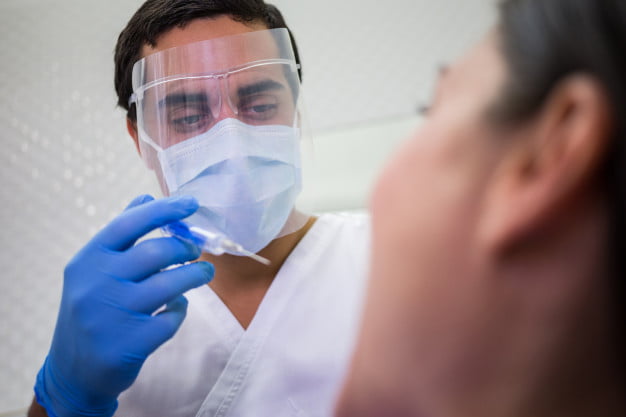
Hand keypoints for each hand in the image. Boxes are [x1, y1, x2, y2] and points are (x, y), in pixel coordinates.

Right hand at [34, 195, 214, 416]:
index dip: (163, 210)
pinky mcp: (130, 344)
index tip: (191, 203)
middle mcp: (96, 284)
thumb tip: (147, 196)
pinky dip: (180, 309)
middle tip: (195, 250)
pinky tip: (176, 307)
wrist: (73, 371)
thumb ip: (122, 235)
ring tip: (203, 272)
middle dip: (185, 248)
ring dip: (195, 274)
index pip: (128, 223)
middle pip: (156, 253)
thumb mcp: (94, 270)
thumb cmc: (92, 310)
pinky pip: (171, 318)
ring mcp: (112, 315)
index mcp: (88, 260)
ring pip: (170, 285)